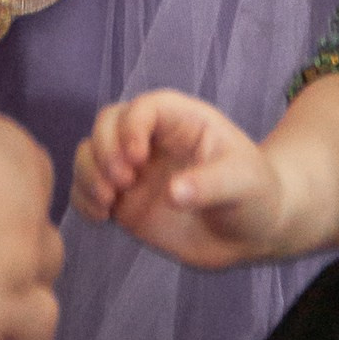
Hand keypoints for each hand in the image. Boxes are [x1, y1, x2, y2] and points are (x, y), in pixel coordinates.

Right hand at [71, 89, 290, 270]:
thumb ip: (211, 184)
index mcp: (181, 120)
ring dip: (88, 173)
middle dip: (103, 149)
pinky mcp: (125, 201)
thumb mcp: (244, 182)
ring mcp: (135, 170)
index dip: (131, 127)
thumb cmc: (255, 194)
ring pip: (90, 153)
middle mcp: (152, 140)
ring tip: (107, 202)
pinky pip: (89, 191)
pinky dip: (83, 199)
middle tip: (122, 183)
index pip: (144, 107)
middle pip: (107, 123)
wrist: (251, 232)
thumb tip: (172, 194)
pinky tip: (100, 217)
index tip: (137, 159)